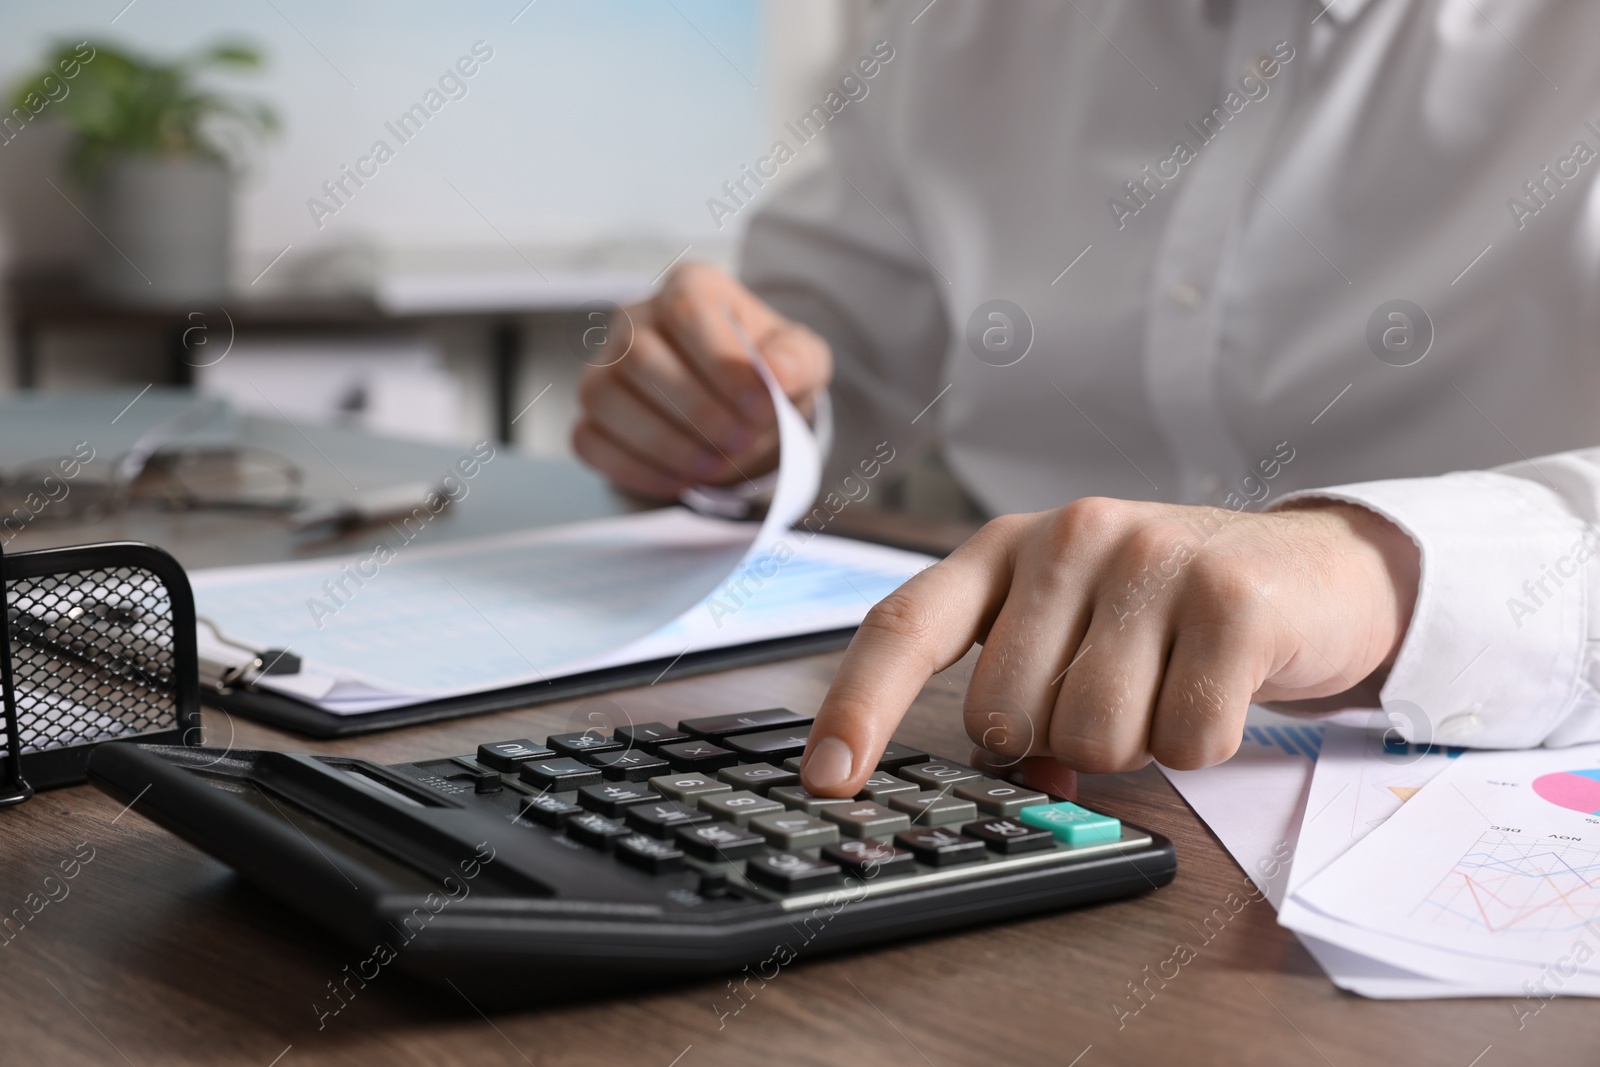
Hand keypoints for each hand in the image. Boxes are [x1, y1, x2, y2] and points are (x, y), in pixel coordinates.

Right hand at [572, 262, 831, 499]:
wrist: (742, 411)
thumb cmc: (764, 374)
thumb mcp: (800, 360)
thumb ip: (797, 360)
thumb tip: (779, 372)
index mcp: (690, 288)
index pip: (687, 310)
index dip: (722, 362)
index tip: (761, 406)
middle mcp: (635, 319)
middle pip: (639, 355)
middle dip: (696, 410)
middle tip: (741, 442)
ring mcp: (604, 367)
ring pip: (604, 398)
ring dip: (665, 443)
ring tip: (715, 464)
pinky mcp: (592, 416)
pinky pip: (590, 441)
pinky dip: (636, 468)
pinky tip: (680, 480)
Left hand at [799, 498, 1420, 795]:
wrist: (1312, 569)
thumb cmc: (1169, 609)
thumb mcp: (1076, 629)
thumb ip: (1021, 691)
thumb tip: (1014, 777)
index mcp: (1004, 547)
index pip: (904, 626)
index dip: (858, 708)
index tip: (826, 780)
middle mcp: (1066, 537)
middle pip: (1005, 716)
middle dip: (1055, 743)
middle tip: (1111, 697)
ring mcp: (1149, 558)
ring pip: (1092, 737)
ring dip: (1135, 744)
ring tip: (1169, 685)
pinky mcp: (1231, 599)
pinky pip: (1184, 738)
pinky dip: (1202, 742)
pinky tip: (1219, 687)